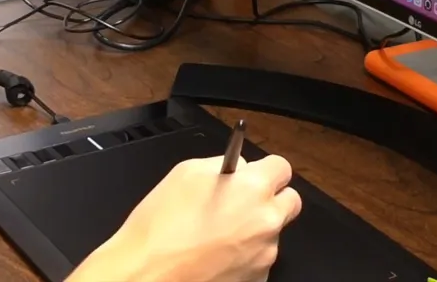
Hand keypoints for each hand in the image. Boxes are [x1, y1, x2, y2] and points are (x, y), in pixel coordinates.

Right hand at [68, 154, 302, 281]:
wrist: (146, 277)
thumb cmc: (159, 228)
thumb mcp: (185, 173)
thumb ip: (221, 166)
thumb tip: (238, 168)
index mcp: (253, 189)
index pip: (282, 167)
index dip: (265, 170)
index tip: (253, 176)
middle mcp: (266, 221)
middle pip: (290, 201)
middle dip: (270, 200)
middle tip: (242, 205)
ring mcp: (264, 254)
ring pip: (271, 234)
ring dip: (254, 231)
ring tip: (217, 237)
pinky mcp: (257, 279)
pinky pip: (258, 261)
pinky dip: (244, 258)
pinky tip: (215, 257)